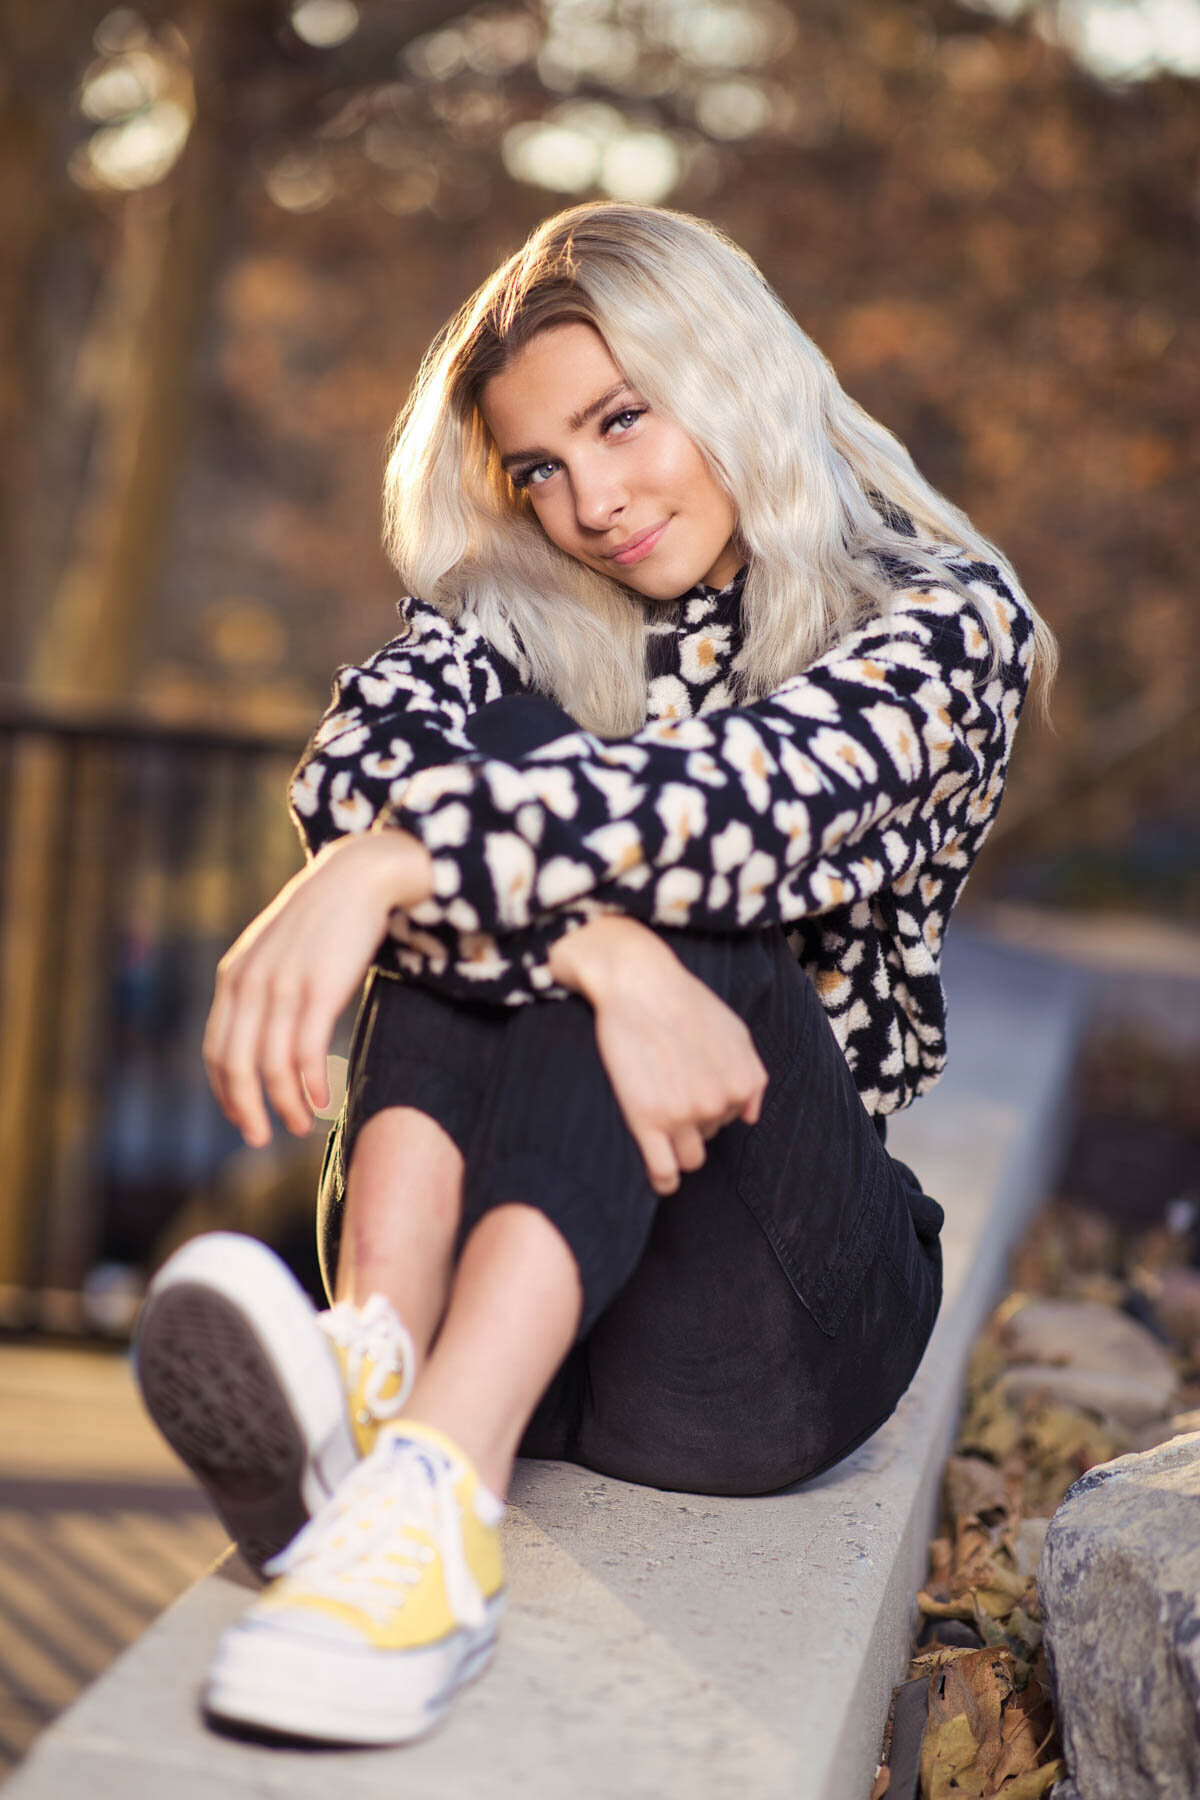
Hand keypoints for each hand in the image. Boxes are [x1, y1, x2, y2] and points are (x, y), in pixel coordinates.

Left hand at [203, 830, 433, 1147]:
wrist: (359, 877)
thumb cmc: (322, 921)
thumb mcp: (274, 952)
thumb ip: (259, 990)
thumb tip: (258, 1040)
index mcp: (233, 978)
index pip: (215, 1050)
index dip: (226, 1093)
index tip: (243, 1118)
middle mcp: (250, 984)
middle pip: (235, 1066)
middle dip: (246, 1111)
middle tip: (261, 1139)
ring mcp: (283, 987)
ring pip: (272, 1066)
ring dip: (284, 1105)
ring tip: (301, 1126)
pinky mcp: (319, 990)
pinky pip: (307, 1054)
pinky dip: (311, 1086)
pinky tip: (323, 1102)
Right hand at [549, 918, 768, 1195]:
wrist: (638, 983)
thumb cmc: (684, 1002)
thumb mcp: (736, 1031)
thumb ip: (752, 1075)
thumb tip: (750, 1118)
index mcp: (743, 1084)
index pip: (731, 1119)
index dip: (707, 1103)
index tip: (685, 1083)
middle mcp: (719, 1104)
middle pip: (708, 1136)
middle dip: (691, 1120)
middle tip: (665, 1088)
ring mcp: (683, 1116)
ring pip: (689, 1159)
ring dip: (677, 1147)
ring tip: (658, 1123)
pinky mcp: (647, 1121)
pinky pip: (663, 1174)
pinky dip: (663, 1180)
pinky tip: (659, 1177)